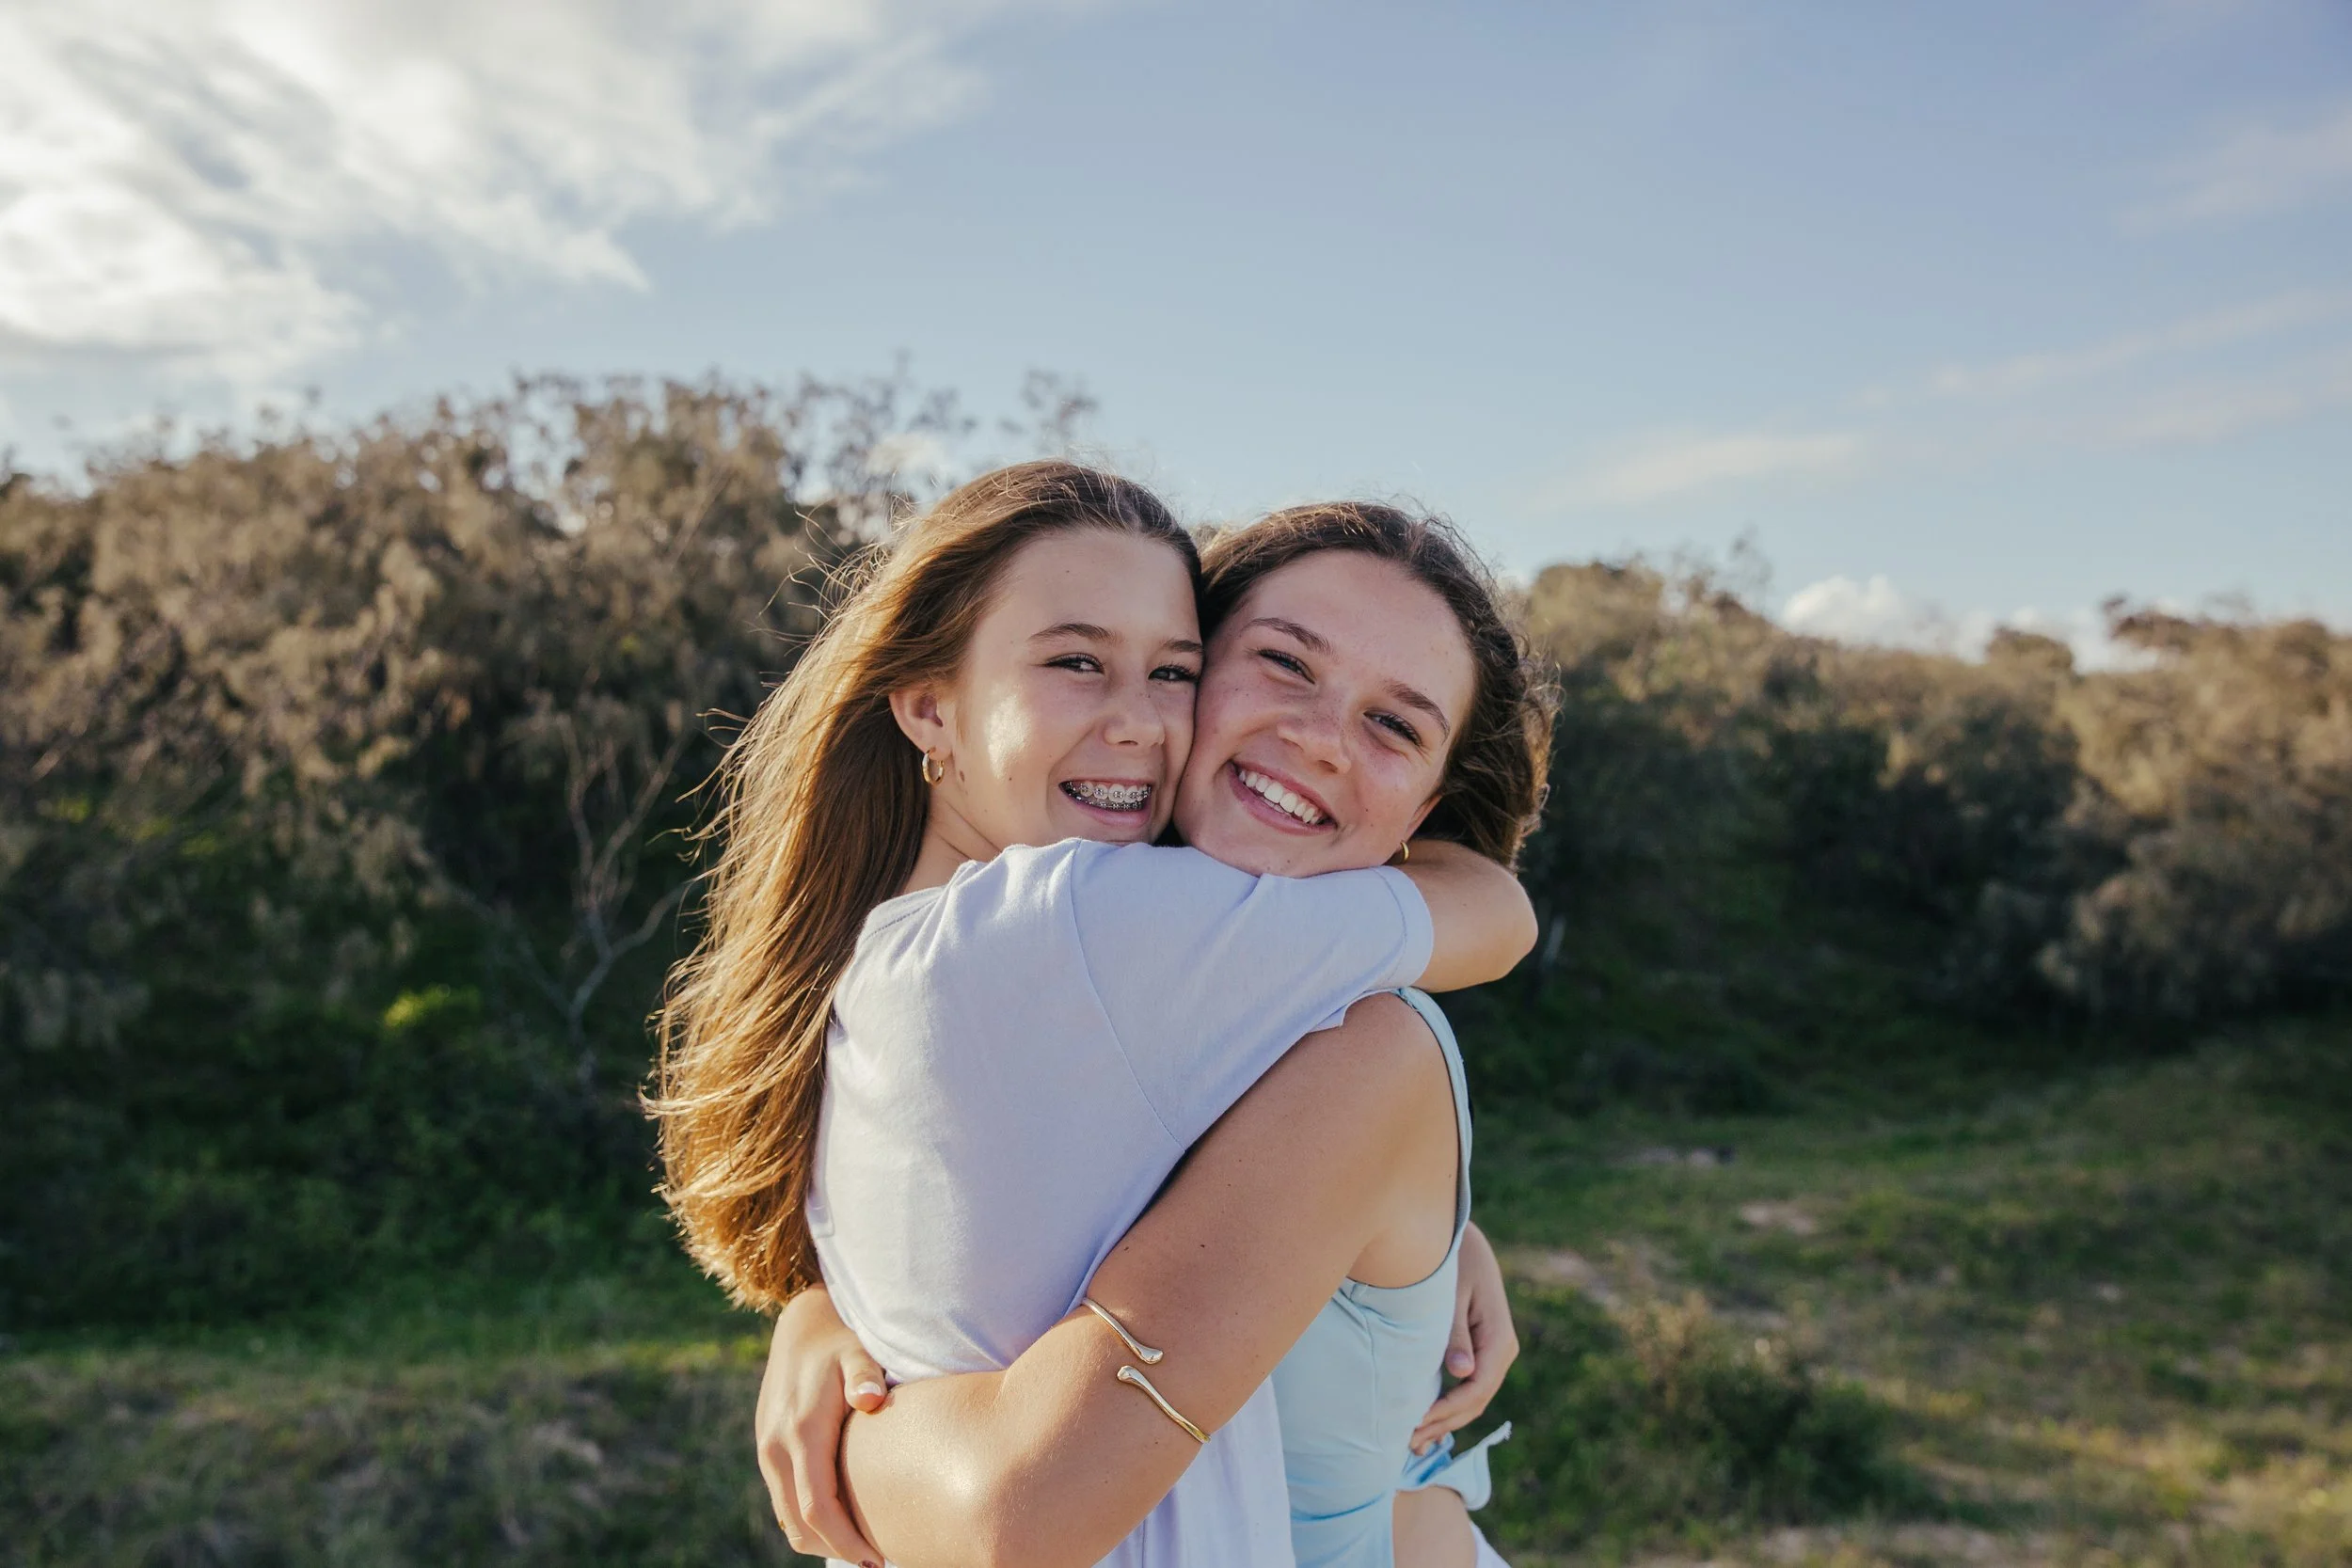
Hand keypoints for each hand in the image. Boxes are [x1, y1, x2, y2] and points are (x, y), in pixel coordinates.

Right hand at [756, 1284, 888, 1566]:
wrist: (802, 1324)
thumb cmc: (842, 1340)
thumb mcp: (859, 1351)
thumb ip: (866, 1376)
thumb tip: (871, 1399)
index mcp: (801, 1432)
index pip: (818, 1508)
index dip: (846, 1540)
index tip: (876, 1558)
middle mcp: (776, 1448)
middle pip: (799, 1524)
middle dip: (836, 1548)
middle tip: (876, 1559)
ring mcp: (767, 1450)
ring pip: (788, 1518)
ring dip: (820, 1539)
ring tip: (862, 1545)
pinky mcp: (768, 1449)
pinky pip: (784, 1500)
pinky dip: (808, 1520)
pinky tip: (842, 1518)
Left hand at [1410, 1220, 1517, 1454]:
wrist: (1462, 1238)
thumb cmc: (1453, 1261)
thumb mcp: (1453, 1294)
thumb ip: (1455, 1335)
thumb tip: (1461, 1374)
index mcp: (1500, 1339)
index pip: (1476, 1389)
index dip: (1447, 1411)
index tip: (1417, 1423)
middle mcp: (1502, 1350)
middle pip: (1476, 1401)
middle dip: (1444, 1424)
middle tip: (1407, 1443)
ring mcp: (1494, 1353)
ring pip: (1474, 1399)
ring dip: (1446, 1421)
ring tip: (1413, 1440)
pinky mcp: (1481, 1351)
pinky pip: (1469, 1387)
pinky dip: (1449, 1406)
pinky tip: (1427, 1420)